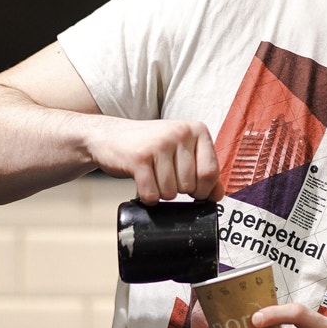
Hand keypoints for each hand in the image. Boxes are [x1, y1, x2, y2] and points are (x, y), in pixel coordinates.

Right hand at [90, 117, 223, 202]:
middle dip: (179, 191)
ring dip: (161, 193)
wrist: (109, 136)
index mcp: (197, 130)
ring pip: (171, 193)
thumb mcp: (180, 152)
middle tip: (165, 177)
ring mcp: (159, 144)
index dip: (203, 190)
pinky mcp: (139, 158)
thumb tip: (217, 196)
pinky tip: (142, 182)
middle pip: (191, 185)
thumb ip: (203, 171)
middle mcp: (180, 133)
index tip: (193, 190)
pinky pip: (152, 194)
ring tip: (152, 176)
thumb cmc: (150, 147)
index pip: (211, 172)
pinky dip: (147, 197)